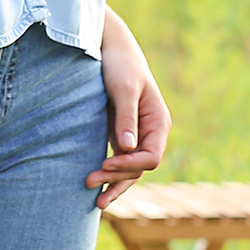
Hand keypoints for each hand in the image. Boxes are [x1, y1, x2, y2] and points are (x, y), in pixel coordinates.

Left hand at [87, 6, 172, 209]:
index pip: (151, 157)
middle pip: (139, 168)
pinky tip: (96, 187)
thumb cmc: (120, 64)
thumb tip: (128, 148)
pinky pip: (119, 161)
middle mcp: (151, 132)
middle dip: (117, 179)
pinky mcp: (121, 135)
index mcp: (159, 122)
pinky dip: (109, 174)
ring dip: (113, 183)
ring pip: (130, 170)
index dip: (130, 165)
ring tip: (95, 203)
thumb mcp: (123, 89)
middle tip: (90, 185)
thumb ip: (127, 118)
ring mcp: (136, 135)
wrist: (110, 46)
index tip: (105, 163)